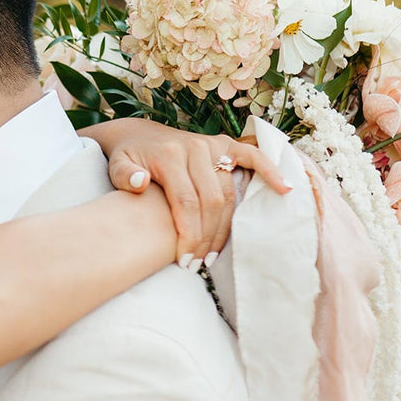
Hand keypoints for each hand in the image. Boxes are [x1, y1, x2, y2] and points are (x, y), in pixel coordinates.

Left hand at [85, 118, 289, 265]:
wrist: (137, 135)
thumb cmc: (128, 158)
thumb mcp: (116, 165)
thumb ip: (124, 176)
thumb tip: (140, 183)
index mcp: (169, 156)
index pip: (186, 203)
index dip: (189, 235)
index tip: (185, 261)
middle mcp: (194, 148)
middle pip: (210, 202)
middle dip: (205, 238)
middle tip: (197, 264)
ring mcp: (212, 145)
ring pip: (228, 193)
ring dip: (224, 227)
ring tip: (213, 254)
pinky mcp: (224, 145)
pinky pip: (252, 157)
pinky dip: (270, 172)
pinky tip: (284, 189)